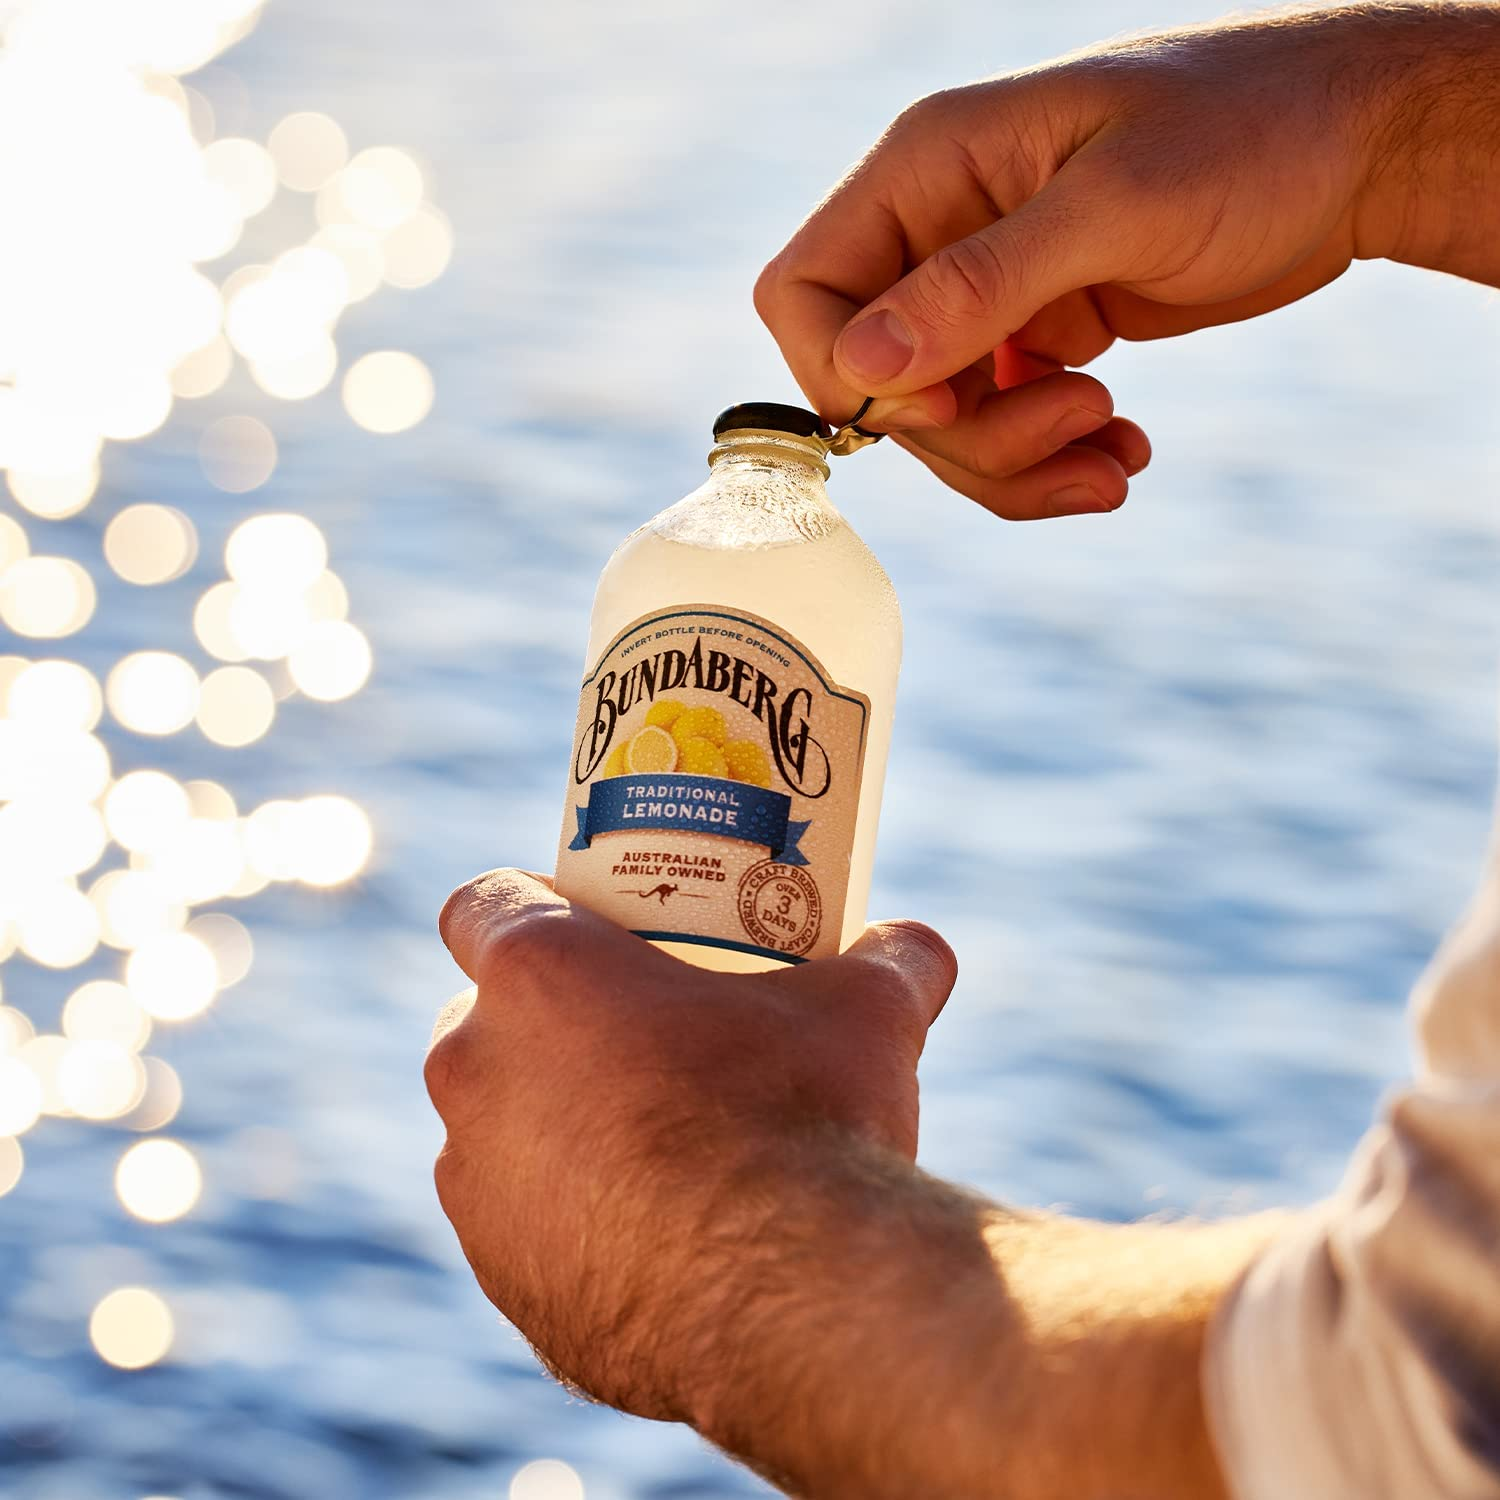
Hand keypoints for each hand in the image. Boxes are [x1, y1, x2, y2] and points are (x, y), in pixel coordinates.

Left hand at [424, 869, 956, 1421]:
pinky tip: (654, 1236)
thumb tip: (921, 948)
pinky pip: (522, 1230)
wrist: (797, 1294)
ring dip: (550, 1126)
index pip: (482, 904)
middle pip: (479, 1021)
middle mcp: (476, 1071)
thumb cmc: (806, 1115)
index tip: (590, 930)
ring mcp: (476, 1187)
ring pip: (494, 1129)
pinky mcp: (505, 1280)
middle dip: (542, 1026)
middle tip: (636, 1037)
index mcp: (538, 975)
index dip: (530, 906)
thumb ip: (891, 959)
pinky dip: (569, 1222)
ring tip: (654, 1145)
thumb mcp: (868, 1009)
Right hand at [756, 5, 1493, 519]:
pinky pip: (1005, 428)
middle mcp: (940, 230)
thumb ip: (981, 285)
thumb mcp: (1117, 206)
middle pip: (878, 383)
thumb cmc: (1252, 133)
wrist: (1359, 147)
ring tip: (1117, 451)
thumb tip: (865, 367)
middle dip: (970, 437)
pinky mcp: (1038, 334)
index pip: (804, 294)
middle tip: (1078, 423)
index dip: (850, 373)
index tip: (947, 400)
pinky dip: (1055, 459)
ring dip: (1020, 463)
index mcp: (930, 168)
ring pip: (944, 424)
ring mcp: (988, 290)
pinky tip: (1125, 448)